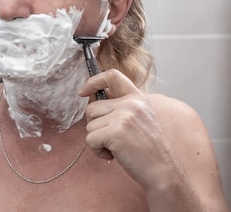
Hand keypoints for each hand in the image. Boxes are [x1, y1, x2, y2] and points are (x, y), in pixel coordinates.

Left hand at [79, 69, 177, 188]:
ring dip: (98, 140)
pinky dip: (97, 151)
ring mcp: (122, 117)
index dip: (94, 81)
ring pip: (89, 125)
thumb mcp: (139, 119)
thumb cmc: (148, 149)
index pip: (112, 75)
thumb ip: (120, 106)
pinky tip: (114, 155)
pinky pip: (90, 139)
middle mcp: (130, 104)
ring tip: (118, 147)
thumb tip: (92, 96)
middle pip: (92, 108)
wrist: (163, 171)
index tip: (83, 91)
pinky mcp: (114, 132)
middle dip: (96, 125)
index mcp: (137, 98)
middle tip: (114, 138)